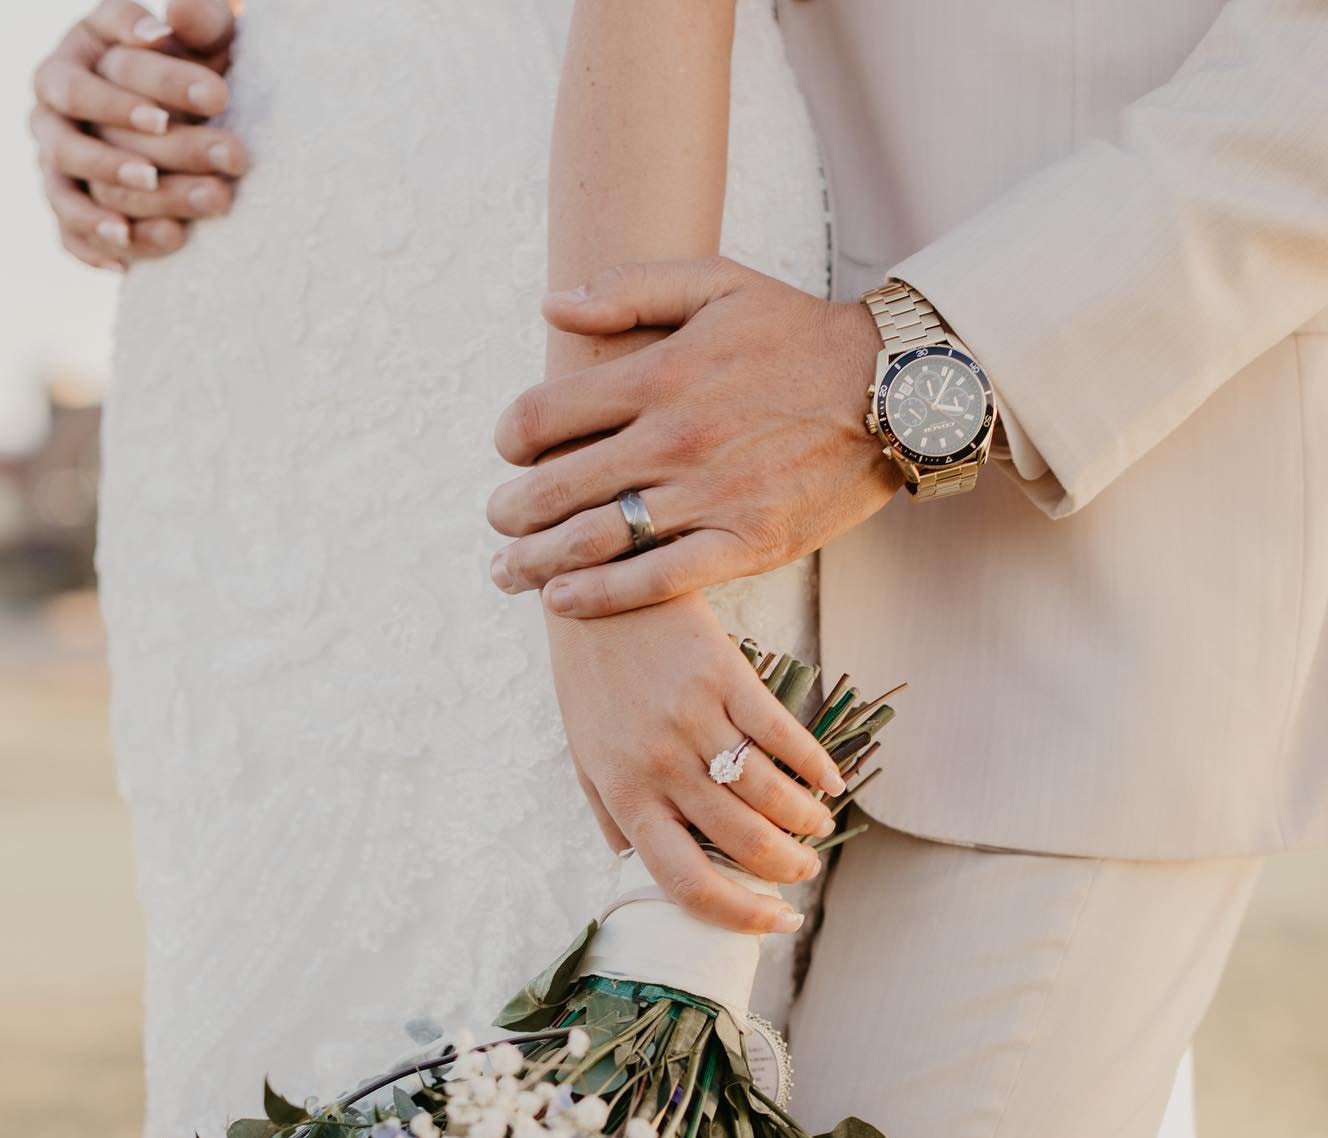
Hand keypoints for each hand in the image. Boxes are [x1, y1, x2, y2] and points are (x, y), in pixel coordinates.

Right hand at [31, 0, 246, 271]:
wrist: (192, 128)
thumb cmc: (197, 75)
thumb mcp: (209, 42)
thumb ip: (201, 20)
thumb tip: (176, 15)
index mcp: (89, 44)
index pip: (112, 54)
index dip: (162, 77)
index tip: (218, 97)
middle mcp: (58, 92)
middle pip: (80, 107)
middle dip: (144, 132)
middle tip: (213, 157)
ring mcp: (54, 147)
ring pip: (68, 170)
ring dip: (116, 191)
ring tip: (171, 221)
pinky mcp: (63, 199)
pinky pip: (64, 226)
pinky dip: (91, 244)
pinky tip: (126, 261)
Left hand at [486, 258, 900, 617]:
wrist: (893, 391)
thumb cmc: (799, 335)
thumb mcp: (718, 283)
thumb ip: (631, 289)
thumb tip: (552, 306)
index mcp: (657, 375)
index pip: (542, 415)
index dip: (509, 438)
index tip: (508, 451)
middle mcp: (673, 440)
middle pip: (555, 487)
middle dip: (509, 511)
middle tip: (496, 522)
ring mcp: (708, 497)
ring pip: (595, 539)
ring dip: (535, 562)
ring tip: (507, 571)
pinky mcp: (744, 545)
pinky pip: (655, 581)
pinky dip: (600, 596)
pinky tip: (562, 602)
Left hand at [546, 594, 846, 934]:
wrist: (595, 584)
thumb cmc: (589, 676)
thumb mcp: (583, 752)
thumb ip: (611, 813)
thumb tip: (632, 867)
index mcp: (626, 794)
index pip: (685, 881)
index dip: (738, 914)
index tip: (773, 923)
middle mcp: (661, 765)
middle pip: (743, 844)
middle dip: (786, 869)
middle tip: (805, 869)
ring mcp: (695, 720)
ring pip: (771, 795)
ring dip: (806, 822)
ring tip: (819, 829)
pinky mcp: (726, 676)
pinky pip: (784, 736)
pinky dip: (816, 766)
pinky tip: (830, 782)